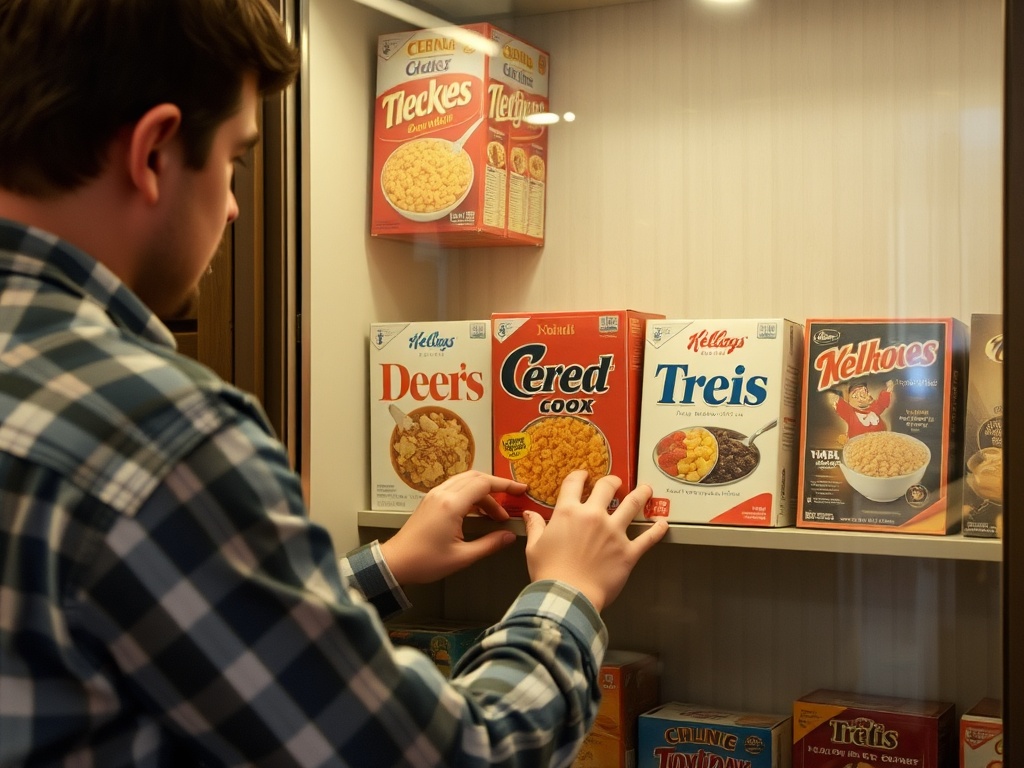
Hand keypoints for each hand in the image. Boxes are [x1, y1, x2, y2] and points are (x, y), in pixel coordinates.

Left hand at [380, 471, 527, 585]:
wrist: (395, 562)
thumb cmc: (425, 562)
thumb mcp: (462, 557)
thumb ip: (489, 544)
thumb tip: (509, 537)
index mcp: (451, 505)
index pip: (484, 484)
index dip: (505, 485)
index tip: (520, 489)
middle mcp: (442, 494)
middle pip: (476, 478)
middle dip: (497, 487)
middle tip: (512, 500)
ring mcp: (434, 495)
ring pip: (465, 481)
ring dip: (483, 492)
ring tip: (495, 515)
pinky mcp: (430, 500)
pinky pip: (455, 488)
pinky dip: (471, 495)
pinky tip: (478, 512)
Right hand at [522, 471, 668, 611]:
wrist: (567, 597)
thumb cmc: (549, 574)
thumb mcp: (535, 548)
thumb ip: (536, 527)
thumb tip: (529, 515)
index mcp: (568, 513)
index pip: (574, 484)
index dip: (579, 476)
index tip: (583, 475)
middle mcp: (593, 517)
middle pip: (607, 487)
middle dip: (612, 481)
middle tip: (615, 482)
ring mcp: (613, 533)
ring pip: (632, 505)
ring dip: (641, 494)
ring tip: (647, 489)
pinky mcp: (628, 552)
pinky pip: (648, 538)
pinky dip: (658, 530)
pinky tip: (663, 524)